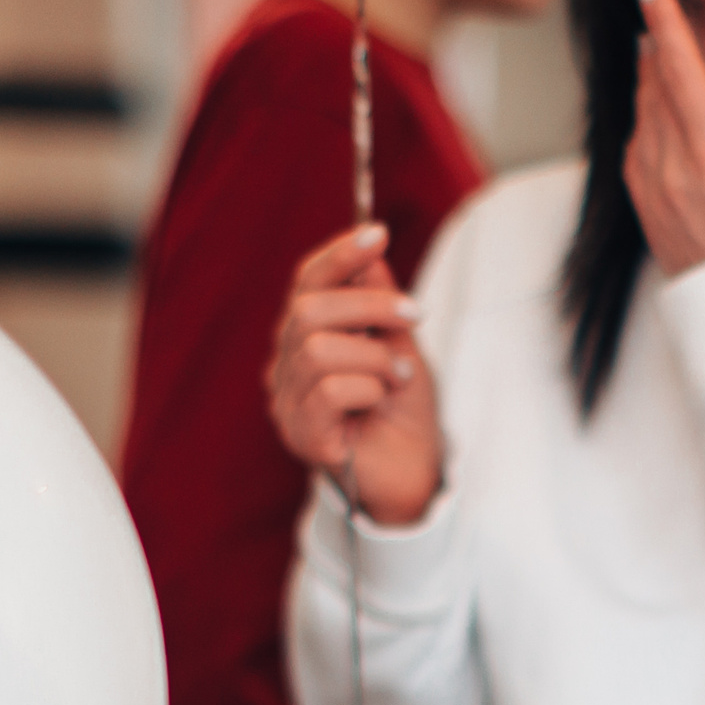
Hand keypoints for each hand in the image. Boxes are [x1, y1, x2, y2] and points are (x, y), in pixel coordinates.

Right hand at [266, 224, 442, 524]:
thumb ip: (379, 300)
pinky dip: (367, 388)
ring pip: (318, 349)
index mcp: (305, 337)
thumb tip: (370, 250)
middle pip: (308, 310)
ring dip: (374, 357)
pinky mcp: (301, 436)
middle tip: (415, 317)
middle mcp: (287, 366)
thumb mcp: (400, 343)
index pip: (306, 283)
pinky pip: (329, 390)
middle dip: (370, 305)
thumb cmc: (404, 410)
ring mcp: (288, 402)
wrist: (417, 471)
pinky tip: (381, 403)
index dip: (338, 255)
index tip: (377, 233)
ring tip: (398, 378)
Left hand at [625, 0, 704, 277]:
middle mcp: (672, 170)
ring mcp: (652, 192)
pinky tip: (659, 115)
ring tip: (661, 55)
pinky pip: (636, 149)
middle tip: (660, 12)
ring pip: (641, 116)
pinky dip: (645, 120)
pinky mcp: (646, 212)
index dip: (664, 23)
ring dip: (650, 82)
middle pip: (654, 87)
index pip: (679, 72)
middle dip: (658, 45)